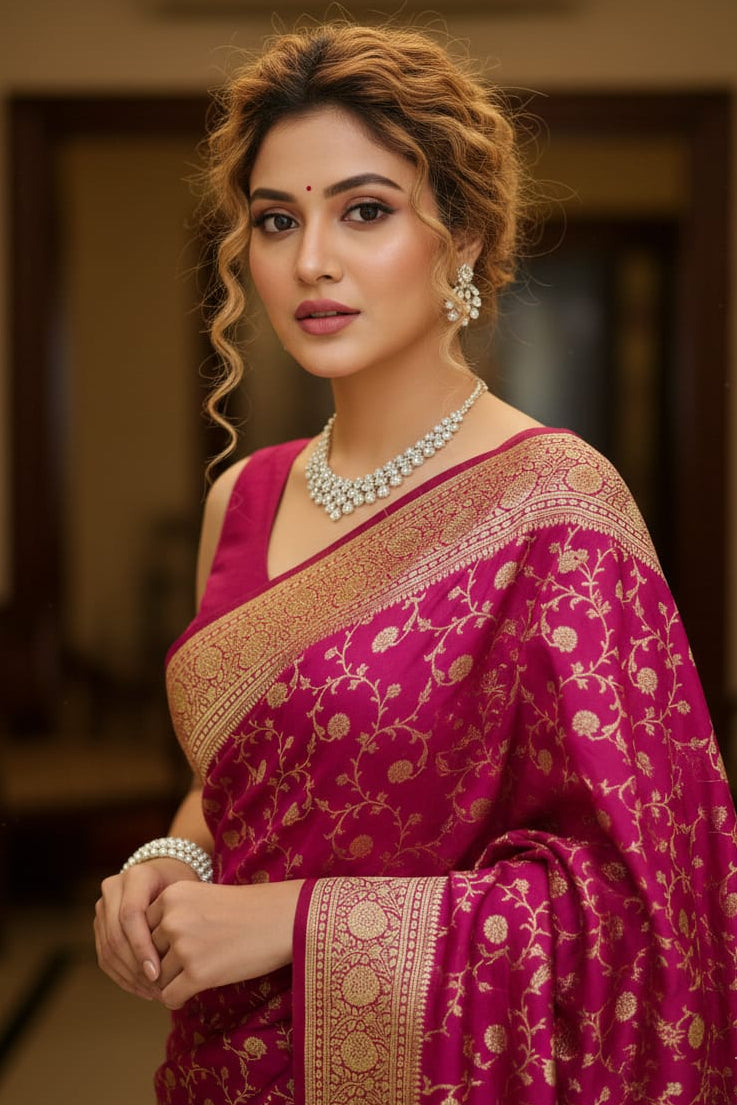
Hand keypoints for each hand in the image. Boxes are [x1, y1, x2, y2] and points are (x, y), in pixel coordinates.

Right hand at [94, 859, 199, 999]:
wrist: (167, 872)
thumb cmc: (185, 885)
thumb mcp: (187, 892)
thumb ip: (180, 917)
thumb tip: (178, 963)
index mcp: (137, 875)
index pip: (131, 914)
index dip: (141, 946)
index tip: (158, 973)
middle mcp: (113, 888)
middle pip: (116, 935)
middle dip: (135, 968)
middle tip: (157, 989)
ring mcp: (103, 906)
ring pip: (108, 949)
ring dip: (129, 976)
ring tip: (153, 993)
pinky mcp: (99, 924)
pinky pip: (105, 956)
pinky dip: (123, 976)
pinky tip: (142, 989)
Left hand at [145, 879, 304, 1009]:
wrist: (283, 919)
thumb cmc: (247, 911)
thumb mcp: (202, 899)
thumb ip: (173, 917)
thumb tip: (144, 955)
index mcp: (171, 895)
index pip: (143, 930)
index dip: (159, 944)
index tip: (178, 948)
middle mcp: (172, 918)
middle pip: (148, 955)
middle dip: (165, 964)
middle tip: (192, 963)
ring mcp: (184, 946)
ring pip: (158, 978)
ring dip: (173, 981)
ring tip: (200, 972)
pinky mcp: (197, 973)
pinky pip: (170, 997)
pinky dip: (179, 999)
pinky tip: (196, 990)